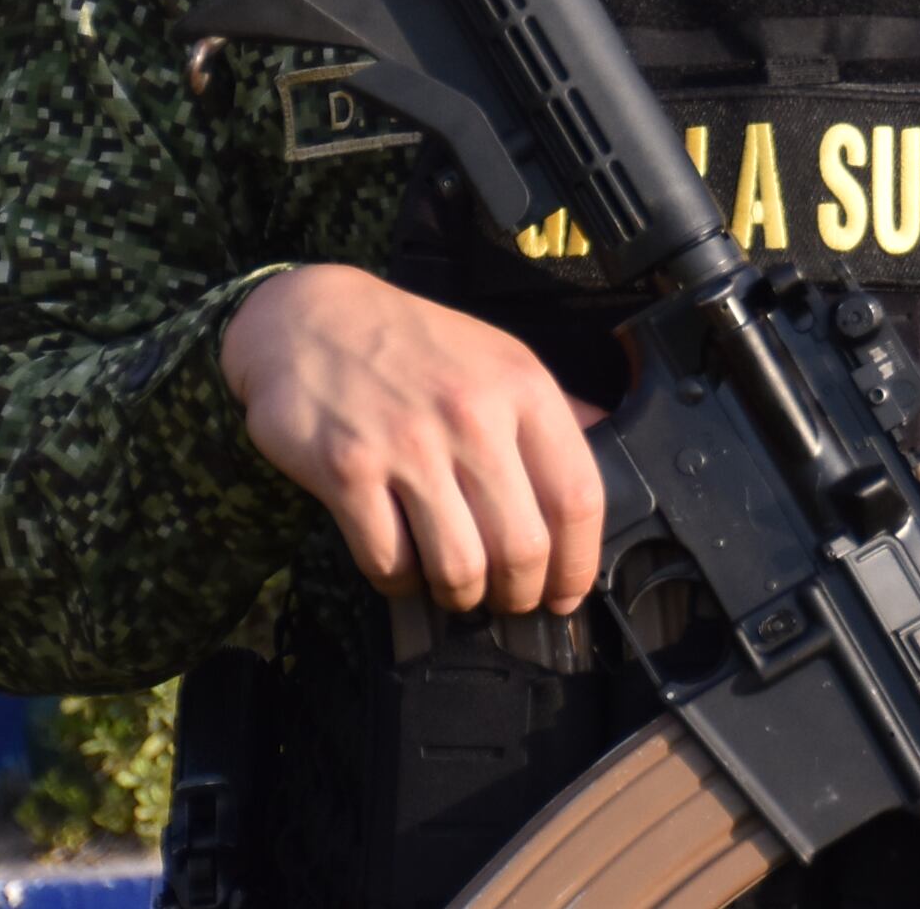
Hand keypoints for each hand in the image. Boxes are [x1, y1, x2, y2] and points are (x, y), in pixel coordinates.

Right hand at [218, 263, 606, 615]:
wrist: (311, 319)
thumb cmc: (415, 346)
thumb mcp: (500, 357)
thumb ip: (553, 409)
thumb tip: (607, 444)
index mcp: (523, 387)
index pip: (578, 496)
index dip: (578, 562)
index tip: (568, 591)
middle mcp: (472, 416)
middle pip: (522, 546)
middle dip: (520, 593)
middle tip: (510, 600)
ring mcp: (407, 446)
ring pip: (458, 566)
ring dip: (462, 595)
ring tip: (459, 588)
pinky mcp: (346, 471)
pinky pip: (388, 561)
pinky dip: (400, 581)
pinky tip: (405, 566)